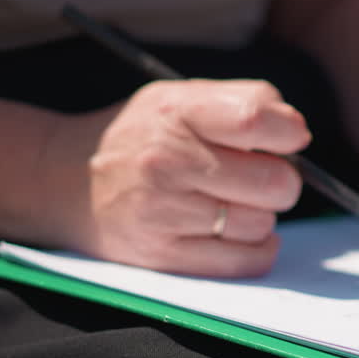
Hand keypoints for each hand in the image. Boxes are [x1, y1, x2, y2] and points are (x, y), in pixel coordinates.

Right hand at [39, 79, 309, 276]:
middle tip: (261, 174)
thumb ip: (241, 99)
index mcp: (177, 112)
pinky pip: (243, 261)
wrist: (62, 179)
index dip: (290, 132)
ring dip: (262, 214)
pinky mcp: (163, 256)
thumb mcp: (179, 96)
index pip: (257, 119)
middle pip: (274, 181)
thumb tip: (296, 130)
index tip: (289, 138)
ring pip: (261, 223)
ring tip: (235, 201)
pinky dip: (256, 248)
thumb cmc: (139, 134)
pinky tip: (240, 231)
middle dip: (281, 178)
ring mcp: (164, 212)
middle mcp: (168, 162)